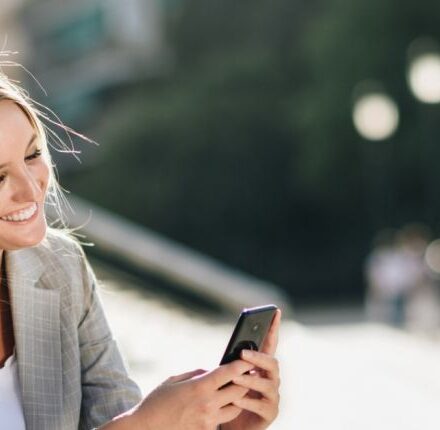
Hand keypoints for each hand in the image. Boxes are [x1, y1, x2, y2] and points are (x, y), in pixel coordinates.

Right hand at [103, 359, 254, 429]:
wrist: (145, 429)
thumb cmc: (157, 401)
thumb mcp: (175, 380)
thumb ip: (197, 373)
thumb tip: (212, 370)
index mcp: (200, 387)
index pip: (228, 373)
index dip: (241, 364)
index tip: (249, 359)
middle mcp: (208, 404)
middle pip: (238, 390)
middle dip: (246, 381)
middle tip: (249, 373)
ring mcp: (209, 421)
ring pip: (235, 408)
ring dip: (238, 398)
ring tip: (237, 389)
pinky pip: (222, 421)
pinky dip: (224, 412)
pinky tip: (220, 405)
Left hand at [221, 309, 280, 429]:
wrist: (232, 424)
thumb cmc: (231, 394)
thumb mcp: (232, 375)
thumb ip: (236, 362)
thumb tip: (237, 349)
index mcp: (262, 366)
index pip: (271, 344)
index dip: (274, 328)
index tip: (275, 311)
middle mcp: (271, 378)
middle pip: (272, 362)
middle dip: (257, 357)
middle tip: (242, 353)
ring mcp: (272, 396)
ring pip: (267, 383)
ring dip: (250, 379)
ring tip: (234, 377)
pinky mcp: (270, 413)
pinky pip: (261, 405)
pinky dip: (248, 401)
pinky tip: (236, 399)